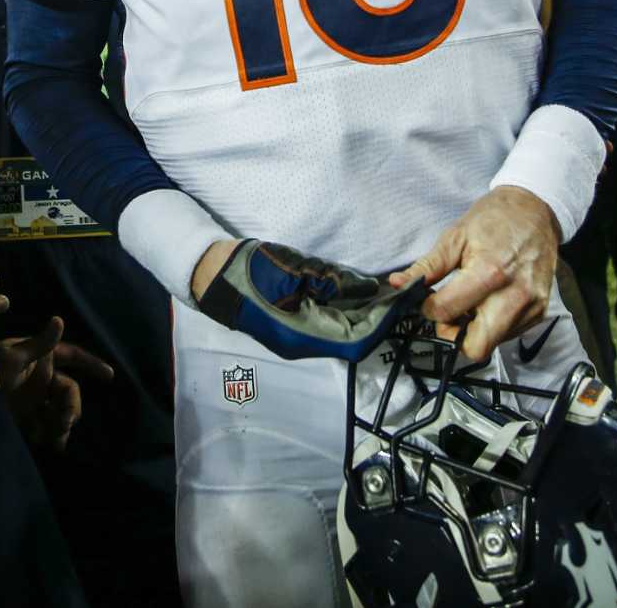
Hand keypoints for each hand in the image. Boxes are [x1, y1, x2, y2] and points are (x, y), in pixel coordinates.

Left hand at [0, 316, 114, 453]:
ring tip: (54, 440)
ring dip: (62, 423)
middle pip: (70, 390)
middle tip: (63, 422)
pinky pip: (48, 425)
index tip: (110, 376)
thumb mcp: (12, 358)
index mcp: (40, 358)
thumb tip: (59, 319)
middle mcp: (40, 377)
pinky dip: (52, 435)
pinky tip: (50, 446)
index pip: (71, 355)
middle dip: (71, 407)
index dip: (91, 363)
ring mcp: (35, 397)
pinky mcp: (27, 417)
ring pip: (61, 409)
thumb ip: (39, 343)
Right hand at [196, 238, 424, 361]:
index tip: (401, 298)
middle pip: (354, 337)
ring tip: (386, 291)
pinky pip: (330, 324)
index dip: (383, 320)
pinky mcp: (295, 327)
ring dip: (366, 313)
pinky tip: (359, 292)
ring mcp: (298, 338)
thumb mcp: (298, 270)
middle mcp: (305, 345)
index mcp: (305, 336)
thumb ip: (336, 281)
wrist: (215, 275)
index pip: (358, 338)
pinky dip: (349, 311)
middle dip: (379, 315)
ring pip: (343, 331)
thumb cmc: (254, 270)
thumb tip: (371, 288)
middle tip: (400, 292)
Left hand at [389, 186, 559, 363]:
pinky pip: (509, 334)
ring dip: (474, 331)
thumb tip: (397, 284)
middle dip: (455, 335)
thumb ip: (426, 267)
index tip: (429, 301)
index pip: (447, 312)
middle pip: (477, 346)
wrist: (533, 211)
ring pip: (493, 344)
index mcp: (489, 272)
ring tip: (469, 304)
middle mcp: (515, 295)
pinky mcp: (540, 311)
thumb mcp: (454, 237)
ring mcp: (531, 306)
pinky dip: (493, 326)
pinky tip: (488, 302)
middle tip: (448, 314)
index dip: (430, 310)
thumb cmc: (493, 220)